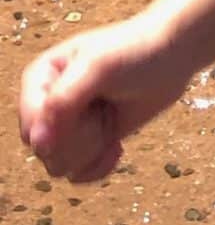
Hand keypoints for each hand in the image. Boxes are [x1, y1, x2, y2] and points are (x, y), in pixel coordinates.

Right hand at [17, 11, 198, 183]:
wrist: (173, 54)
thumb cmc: (137, 50)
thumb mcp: (98, 67)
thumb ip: (63, 101)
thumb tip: (38, 143)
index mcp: (40, 77)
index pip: (31, 124)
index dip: (58, 129)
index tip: (89, 112)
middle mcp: (47, 102)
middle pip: (44, 149)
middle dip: (81, 137)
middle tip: (104, 110)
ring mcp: (68, 124)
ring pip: (59, 165)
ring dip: (91, 149)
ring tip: (110, 120)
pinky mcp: (88, 141)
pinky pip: (77, 174)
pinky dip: (98, 167)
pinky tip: (116, 147)